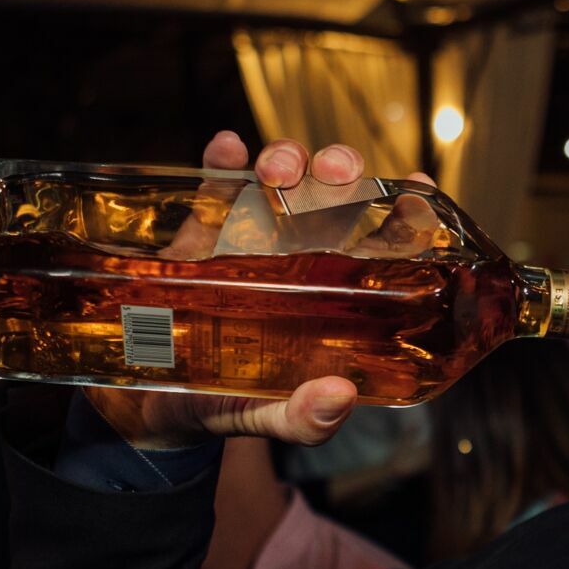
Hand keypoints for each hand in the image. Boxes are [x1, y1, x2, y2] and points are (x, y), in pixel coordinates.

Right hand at [86, 131, 395, 450]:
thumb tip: (339, 398)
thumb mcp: (271, 418)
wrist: (151, 405)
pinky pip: (214, 185)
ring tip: (275, 172)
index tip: (417, 183)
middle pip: (332, 191)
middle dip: (339, 167)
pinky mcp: (198, 233)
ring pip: (280, 176)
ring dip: (286, 157)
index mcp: (333, 292)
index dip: (406, 207)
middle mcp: (299, 254)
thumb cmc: (228, 405)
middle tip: (334, 175)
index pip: (383, 239)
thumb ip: (304, 418)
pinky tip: (226, 151)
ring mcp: (248, 237)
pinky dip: (222, 160)